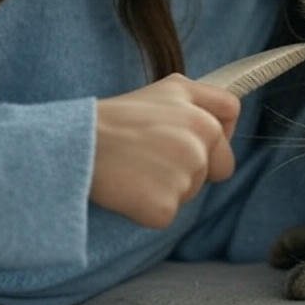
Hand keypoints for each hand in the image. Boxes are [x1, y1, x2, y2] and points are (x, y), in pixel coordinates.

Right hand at [90, 74, 240, 228]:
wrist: (74, 146)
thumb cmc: (111, 120)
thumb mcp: (163, 90)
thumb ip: (201, 99)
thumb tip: (224, 121)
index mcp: (198, 106)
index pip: (230, 115)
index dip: (216, 130)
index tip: (192, 139)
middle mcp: (200, 135)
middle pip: (218, 165)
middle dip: (194, 167)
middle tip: (151, 158)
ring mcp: (186, 172)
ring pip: (190, 191)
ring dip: (167, 187)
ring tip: (134, 169)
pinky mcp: (166, 205)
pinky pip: (166, 214)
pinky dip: (147, 209)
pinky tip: (127, 189)